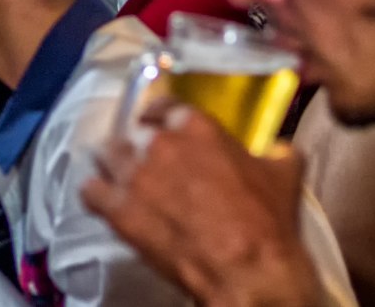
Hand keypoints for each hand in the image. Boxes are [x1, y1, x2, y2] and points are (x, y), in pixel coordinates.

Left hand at [82, 100, 323, 306]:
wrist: (247, 269)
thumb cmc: (267, 220)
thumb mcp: (284, 172)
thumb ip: (275, 150)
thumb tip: (276, 147)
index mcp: (197, 127)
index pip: (164, 105)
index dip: (161, 115)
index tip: (162, 125)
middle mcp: (159, 143)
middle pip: (132, 131)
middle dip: (138, 142)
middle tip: (146, 158)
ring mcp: (135, 176)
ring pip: (106, 155)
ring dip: (112, 163)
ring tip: (119, 176)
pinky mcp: (119, 211)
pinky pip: (90, 192)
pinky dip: (95, 193)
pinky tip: (103, 200)